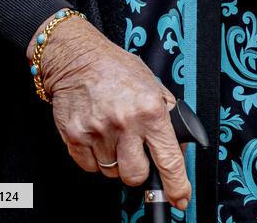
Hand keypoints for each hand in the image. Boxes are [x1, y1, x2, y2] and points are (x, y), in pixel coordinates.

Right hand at [30, 16, 190, 209]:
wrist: (78, 58)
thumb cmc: (116, 68)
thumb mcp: (152, 84)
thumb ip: (167, 113)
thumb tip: (178, 145)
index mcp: (150, 109)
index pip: (169, 159)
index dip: (177, 185)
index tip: (181, 198)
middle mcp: (125, 122)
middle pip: (136, 176)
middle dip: (139, 169)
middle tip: (135, 151)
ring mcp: (98, 132)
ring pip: (112, 173)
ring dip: (115, 160)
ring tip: (114, 132)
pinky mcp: (75, 137)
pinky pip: (90, 167)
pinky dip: (96, 157)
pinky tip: (98, 134)